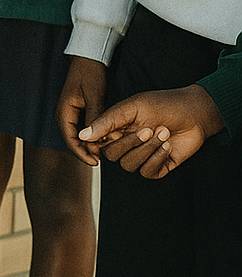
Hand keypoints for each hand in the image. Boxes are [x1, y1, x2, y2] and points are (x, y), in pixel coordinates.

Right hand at [57, 56, 108, 162]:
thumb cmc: (89, 74)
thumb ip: (94, 116)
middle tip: (99, 161)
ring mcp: (69, 112)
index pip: (70, 140)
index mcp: (64, 112)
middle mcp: (64, 114)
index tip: (94, 162)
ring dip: (87, 145)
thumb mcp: (94, 95)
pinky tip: (102, 139)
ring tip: (101, 153)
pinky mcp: (77, 110)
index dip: (81, 153)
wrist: (87, 59)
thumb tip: (95, 137)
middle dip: (84, 152)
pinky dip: (90, 136)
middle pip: (71, 140)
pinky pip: (81, 128)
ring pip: (76, 135)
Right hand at [79, 85, 223, 177]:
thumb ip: (107, 121)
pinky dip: (157, 158)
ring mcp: (142, 157)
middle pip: (112, 156)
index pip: (98, 143)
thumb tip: (81, 135)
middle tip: (148, 129)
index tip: (109, 136)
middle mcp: (126, 144)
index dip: (99, 143)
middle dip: (130, 144)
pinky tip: (167, 145)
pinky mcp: (157, 167)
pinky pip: (147, 172)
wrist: (194, 113)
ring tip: (163, 133)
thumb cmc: (163, 104)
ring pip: (129, 165)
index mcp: (116, 129)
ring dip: (148, 150)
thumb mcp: (132, 107)